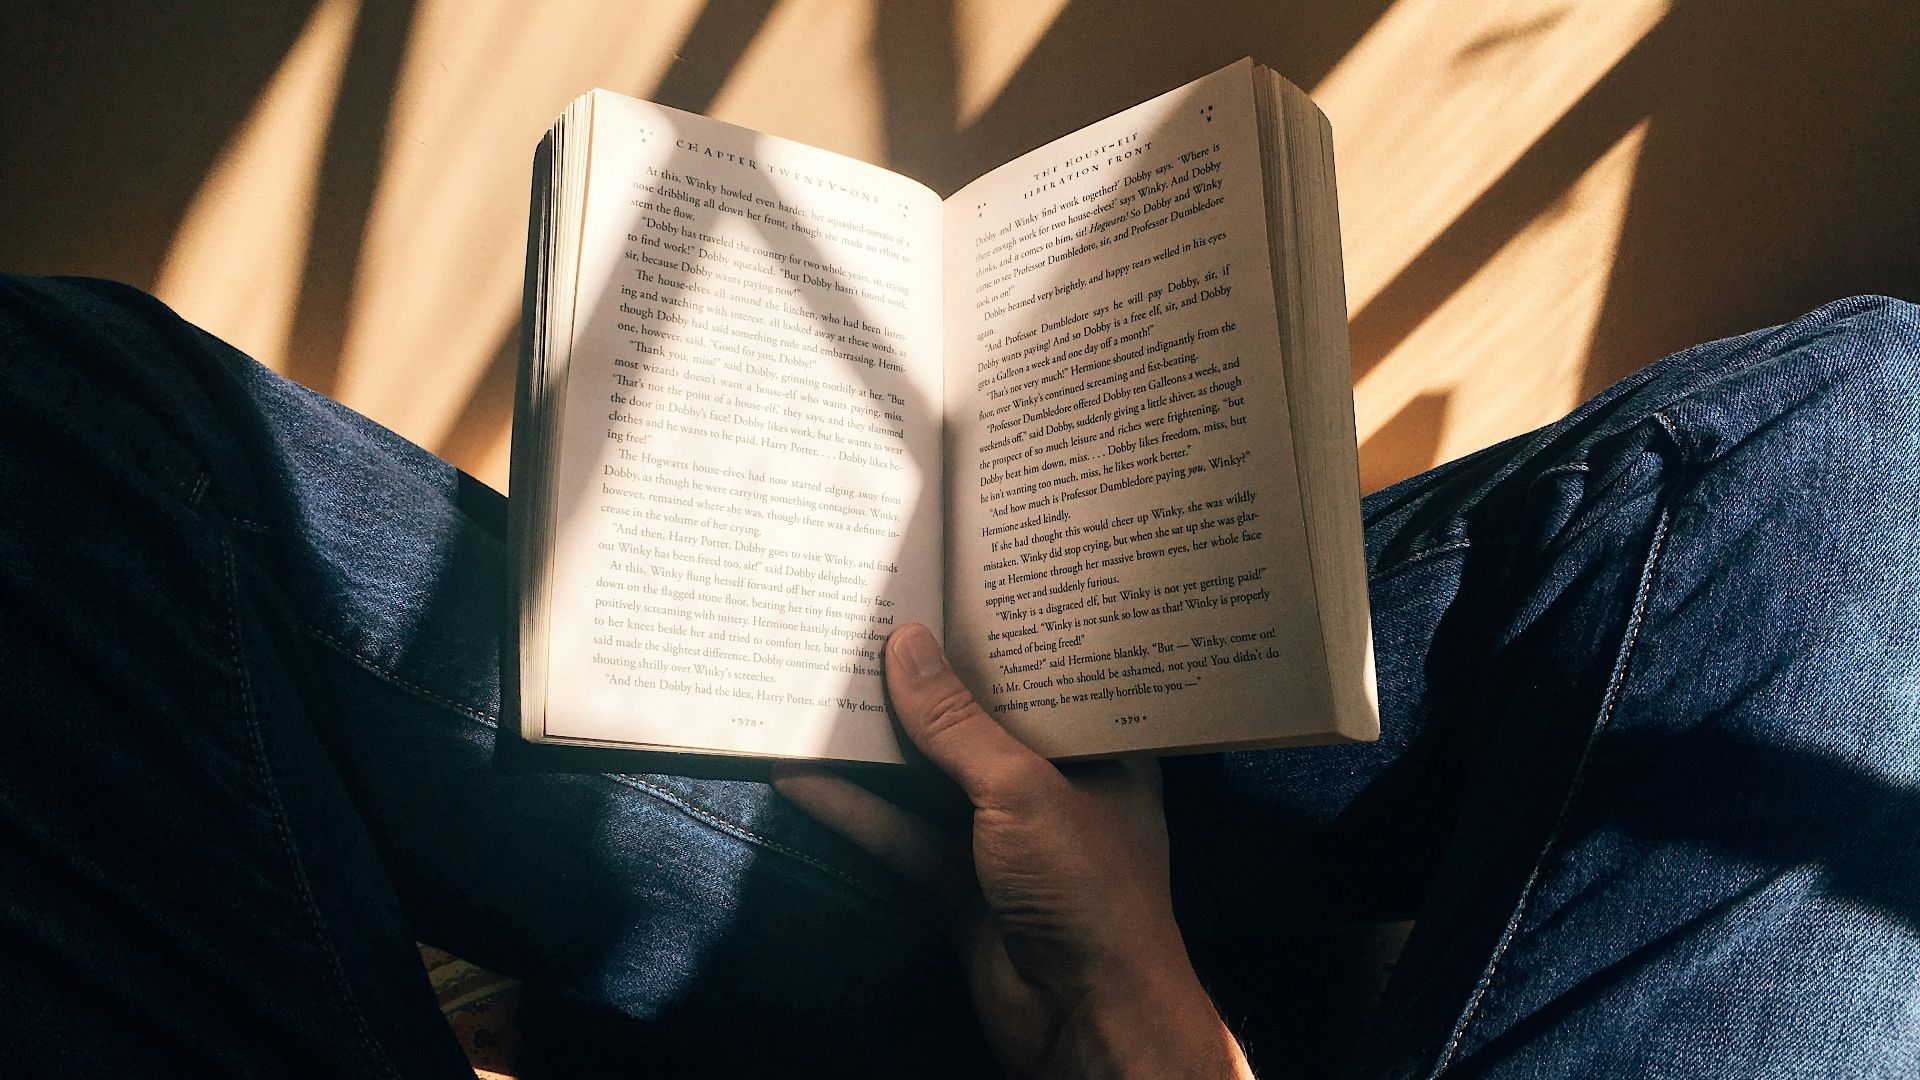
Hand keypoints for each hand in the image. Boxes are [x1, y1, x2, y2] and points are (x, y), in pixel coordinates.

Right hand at [772, 624, 1251, 1078]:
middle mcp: (1055, 782)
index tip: (949, 579)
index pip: (1048, 674)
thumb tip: (904, 645)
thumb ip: (958, 724)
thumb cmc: (1088, 890)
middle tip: (870, 614)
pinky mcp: (958, 880)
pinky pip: (899, 831)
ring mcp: (1003, 834)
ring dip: (878, 742)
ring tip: (821, 680)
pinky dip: (853, 807)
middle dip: (926, 681)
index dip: (1002, 632)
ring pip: (930, 774)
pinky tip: (801, 774)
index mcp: (1100, 748)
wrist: (1086, 1020)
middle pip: (979, 720)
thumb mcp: (1023, 789)